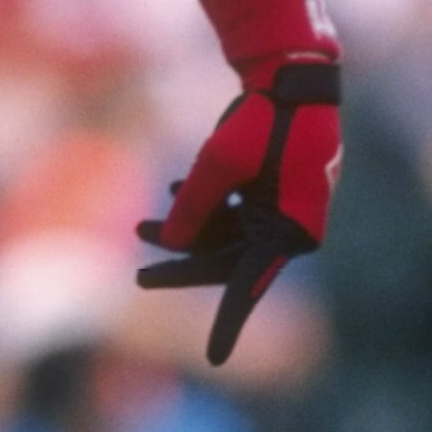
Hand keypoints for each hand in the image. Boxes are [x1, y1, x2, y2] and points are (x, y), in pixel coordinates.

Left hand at [139, 63, 342, 365]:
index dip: (229, 323)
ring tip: (140, 227)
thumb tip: (173, 242)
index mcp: (293, 231)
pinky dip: (204, 204)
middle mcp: (293, 227)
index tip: (215, 359)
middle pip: (228, 261)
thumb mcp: (218, 163)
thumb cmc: (263, 117)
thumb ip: (193, 206)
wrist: (290, 71)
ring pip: (224, 236)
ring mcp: (283, 209)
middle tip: (138, 279)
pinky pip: (232, 212)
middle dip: (182, 263)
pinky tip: (173, 187)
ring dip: (186, 230)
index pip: (251, 285)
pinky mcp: (273, 191)